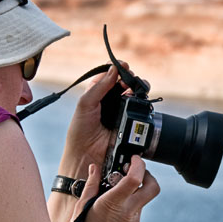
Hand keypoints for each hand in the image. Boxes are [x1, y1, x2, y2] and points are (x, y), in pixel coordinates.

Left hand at [58, 62, 142, 178]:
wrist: (87, 156)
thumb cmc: (80, 132)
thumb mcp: (85, 104)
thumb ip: (98, 87)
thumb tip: (113, 70)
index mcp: (95, 95)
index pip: (108, 76)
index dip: (116, 69)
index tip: (123, 65)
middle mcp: (109, 103)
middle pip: (124, 84)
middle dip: (130, 78)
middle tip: (130, 78)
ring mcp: (121, 113)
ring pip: (134, 96)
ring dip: (138, 89)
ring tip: (136, 88)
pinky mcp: (130, 124)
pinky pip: (140, 110)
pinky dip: (142, 103)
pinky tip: (140, 100)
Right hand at [67, 157, 159, 221]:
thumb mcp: (81, 207)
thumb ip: (91, 185)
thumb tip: (95, 169)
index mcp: (114, 202)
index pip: (136, 178)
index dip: (138, 164)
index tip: (133, 159)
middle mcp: (129, 211)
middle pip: (153, 187)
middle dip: (147, 175)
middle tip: (134, 172)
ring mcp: (133, 221)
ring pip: (144, 199)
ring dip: (136, 190)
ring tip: (117, 190)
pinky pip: (137, 211)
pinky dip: (130, 203)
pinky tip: (114, 207)